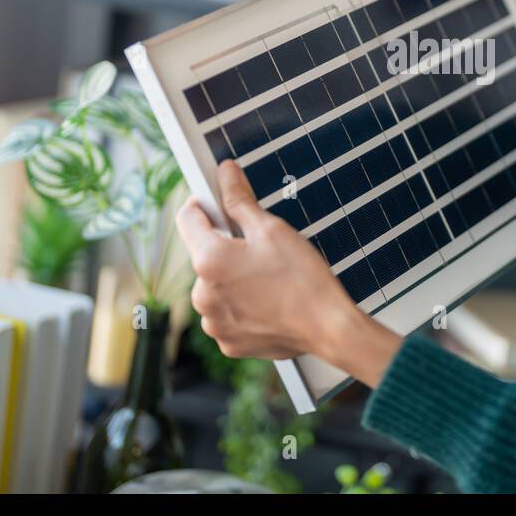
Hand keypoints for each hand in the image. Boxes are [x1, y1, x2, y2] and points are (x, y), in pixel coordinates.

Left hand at [176, 161, 402, 384]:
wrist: (328, 329)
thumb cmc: (302, 278)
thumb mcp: (271, 229)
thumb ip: (240, 200)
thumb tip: (225, 173)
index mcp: (208, 260)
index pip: (187, 219)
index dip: (203, 204)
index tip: (217, 202)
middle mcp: (202, 294)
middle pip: (204, 256)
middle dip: (226, 247)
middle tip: (260, 247)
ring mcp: (214, 322)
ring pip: (215, 287)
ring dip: (233, 278)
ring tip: (269, 278)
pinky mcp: (229, 342)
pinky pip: (228, 314)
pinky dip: (242, 306)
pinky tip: (269, 301)